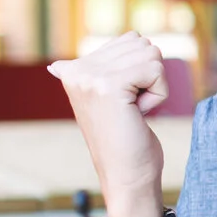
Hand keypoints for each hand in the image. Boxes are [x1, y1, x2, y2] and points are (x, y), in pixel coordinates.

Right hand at [48, 33, 170, 216]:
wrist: (126, 176)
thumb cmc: (125, 142)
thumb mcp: (106, 101)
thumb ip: (91, 77)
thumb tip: (56, 66)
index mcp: (72, 70)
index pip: (131, 39)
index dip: (142, 71)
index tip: (124, 102)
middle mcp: (76, 69)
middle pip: (143, 44)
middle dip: (150, 77)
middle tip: (131, 108)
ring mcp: (90, 76)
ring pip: (151, 55)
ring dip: (155, 85)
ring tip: (133, 111)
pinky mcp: (109, 85)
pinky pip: (156, 70)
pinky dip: (159, 93)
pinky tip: (139, 114)